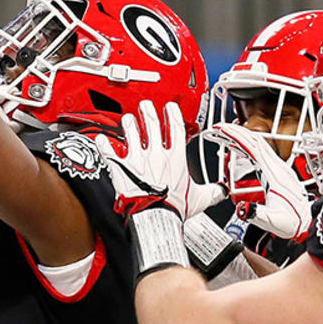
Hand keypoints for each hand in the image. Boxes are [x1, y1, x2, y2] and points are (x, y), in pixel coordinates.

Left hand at [96, 101, 225, 218]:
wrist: (154, 218)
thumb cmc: (173, 208)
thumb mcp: (199, 199)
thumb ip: (211, 192)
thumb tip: (220, 191)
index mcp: (175, 158)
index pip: (175, 129)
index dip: (172, 115)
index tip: (169, 108)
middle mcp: (155, 155)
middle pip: (151, 126)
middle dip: (148, 112)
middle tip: (146, 105)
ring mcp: (137, 160)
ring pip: (131, 134)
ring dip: (129, 124)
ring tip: (128, 118)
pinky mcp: (120, 168)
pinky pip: (109, 152)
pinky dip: (104, 144)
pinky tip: (102, 139)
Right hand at [205, 124, 311, 239]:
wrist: (310, 224)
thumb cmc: (294, 222)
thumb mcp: (274, 221)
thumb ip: (257, 214)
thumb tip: (242, 209)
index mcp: (275, 175)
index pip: (254, 147)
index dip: (237, 136)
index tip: (223, 129)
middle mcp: (278, 168)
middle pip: (256, 141)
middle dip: (237, 132)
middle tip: (220, 128)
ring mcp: (280, 169)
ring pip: (259, 145)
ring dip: (242, 137)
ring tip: (226, 135)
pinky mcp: (278, 173)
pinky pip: (262, 153)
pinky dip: (249, 146)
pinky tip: (241, 149)